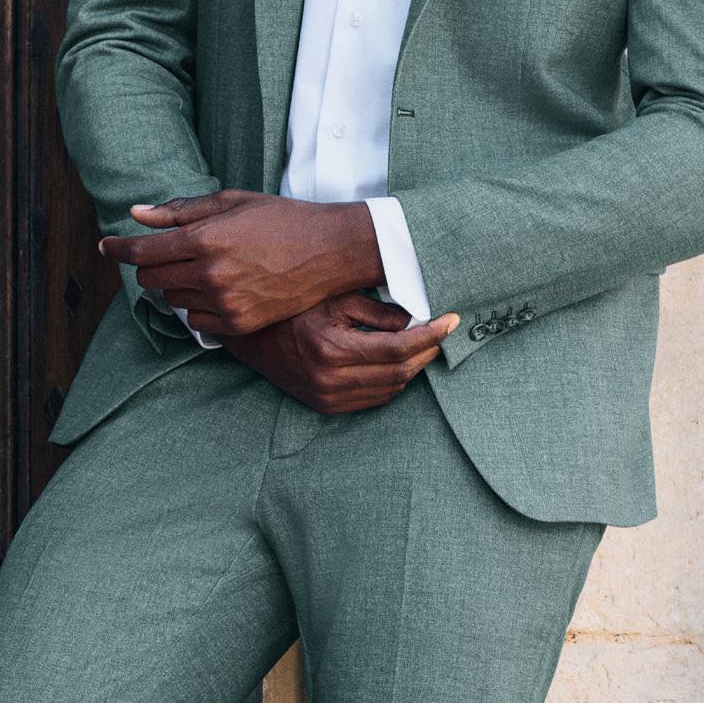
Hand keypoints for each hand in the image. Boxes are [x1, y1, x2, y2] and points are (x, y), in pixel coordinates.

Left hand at [100, 190, 384, 335]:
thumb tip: (137, 215)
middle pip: (151, 280)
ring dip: (178, 286)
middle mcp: (209, 275)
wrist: (330, 252)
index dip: (118, 249)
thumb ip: (180, 211)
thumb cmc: (281, 219)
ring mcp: (224, 304)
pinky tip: (221, 290)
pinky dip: (199, 307)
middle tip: (168, 256)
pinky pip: (197, 322)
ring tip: (208, 269)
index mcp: (204, 239)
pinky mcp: (238, 325)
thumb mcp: (231, 203)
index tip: (107, 247)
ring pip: (173, 301)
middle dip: (151, 267)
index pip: (142, 252)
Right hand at [222, 291, 459, 412]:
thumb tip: (416, 320)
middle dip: (426, 352)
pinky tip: (399, 362)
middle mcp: (329, 380)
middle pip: (399, 373)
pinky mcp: (324, 405)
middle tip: (442, 331)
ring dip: (412, 368)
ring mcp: (326, 397)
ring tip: (423, 344)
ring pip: (389, 389)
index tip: (452, 321)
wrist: (250, 336)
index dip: (431, 335)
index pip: (399, 348)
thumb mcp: (334, 297)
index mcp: (331, 349)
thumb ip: (377, 311)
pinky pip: (373, 400)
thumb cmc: (292, 306)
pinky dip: (393, 382)